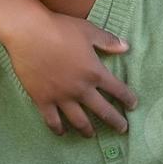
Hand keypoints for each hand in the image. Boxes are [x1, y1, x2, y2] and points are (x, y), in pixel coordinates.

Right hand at [2, 9, 137, 136]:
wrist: (29, 33)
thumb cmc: (60, 28)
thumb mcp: (89, 31)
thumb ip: (108, 41)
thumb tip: (127, 47)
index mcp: (95, 72)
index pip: (118, 90)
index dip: (128, 99)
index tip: (133, 105)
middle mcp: (81, 89)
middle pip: (103, 111)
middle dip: (115, 122)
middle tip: (122, 129)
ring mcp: (61, 97)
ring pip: (79, 121)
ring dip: (87, 130)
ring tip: (91, 135)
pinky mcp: (42, 100)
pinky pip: (52, 120)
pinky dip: (58, 129)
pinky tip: (62, 132)